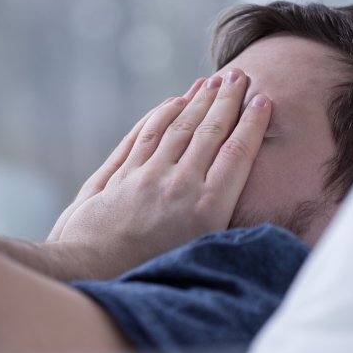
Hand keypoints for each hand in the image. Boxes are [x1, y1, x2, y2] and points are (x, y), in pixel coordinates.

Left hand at [47, 69, 271, 278]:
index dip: (251, 124)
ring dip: (196, 101)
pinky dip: (161, 114)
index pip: (236, 154)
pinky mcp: (122, 175)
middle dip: (226, 100)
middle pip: (209, 132)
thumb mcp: (197, 257)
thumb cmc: (148, 276)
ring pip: (177, 128)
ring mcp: (148, 177)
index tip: (262, 101)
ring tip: (211, 81)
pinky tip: (172, 102)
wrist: (90, 274)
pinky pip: (145, 135)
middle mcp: (179, 186)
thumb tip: (238, 195)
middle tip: (239, 76)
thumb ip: (217, 220)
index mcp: (207, 210)